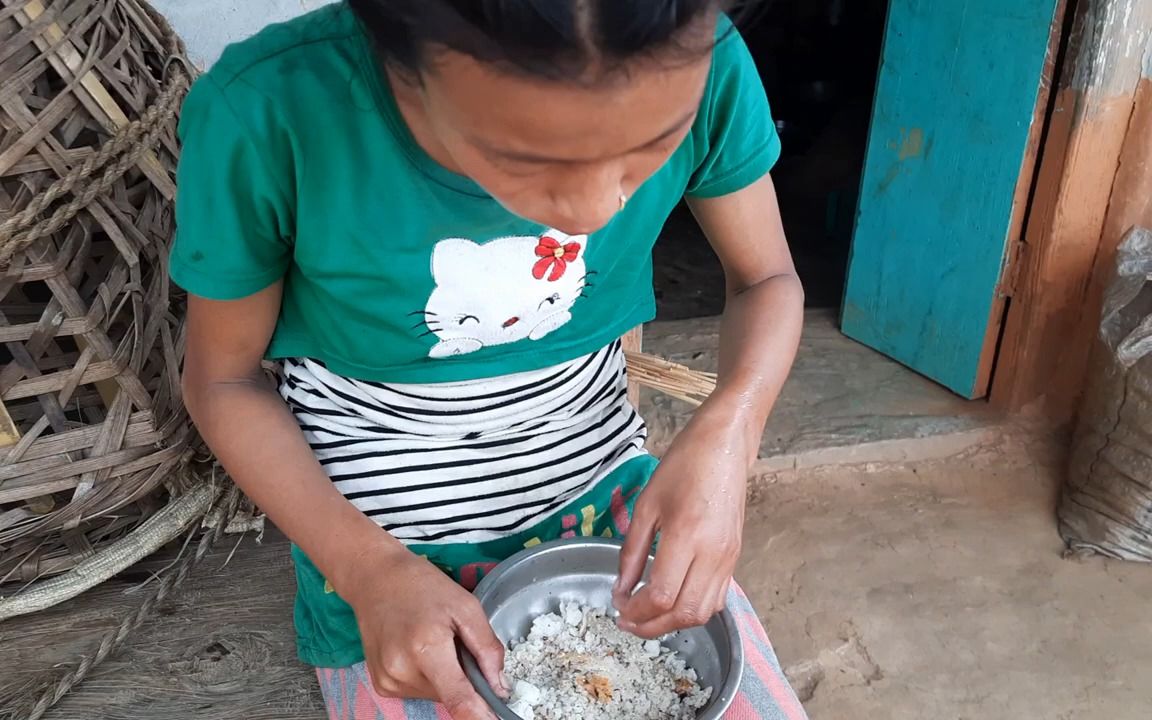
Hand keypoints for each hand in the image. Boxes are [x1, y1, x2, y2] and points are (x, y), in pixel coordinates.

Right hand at [343, 549, 506, 719]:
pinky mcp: (381, 685)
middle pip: (451, 695)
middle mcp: (402, 671)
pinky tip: (418, 648)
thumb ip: (487, 649)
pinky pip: (419, 691)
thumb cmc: (422, 586)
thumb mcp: (466, 606)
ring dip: (444, 676)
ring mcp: (388, 681)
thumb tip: (500, 687)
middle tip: (455, 643)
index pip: (458, 700)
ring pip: (436, 694)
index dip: (481, 716)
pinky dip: (427, 676)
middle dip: (463, 677)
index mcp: (426, 648)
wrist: (376, 579)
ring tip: (432, 640)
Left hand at [613, 401, 749, 637]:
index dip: (636, 610)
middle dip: (652, 626)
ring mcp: (728, 558)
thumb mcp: (647, 505)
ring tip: (648, 615)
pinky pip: (717, 598)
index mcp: (686, 536)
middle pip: (684, 613)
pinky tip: (673, 600)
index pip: (661, 595)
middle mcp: (712, 553)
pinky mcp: (735, 557)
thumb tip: (621, 588)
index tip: (618, 606)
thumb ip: (632, 551)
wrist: (725, 447)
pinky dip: (693, 610)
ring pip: (703, 612)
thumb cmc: (683, 467)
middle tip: (628, 621)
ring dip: (673, 623)